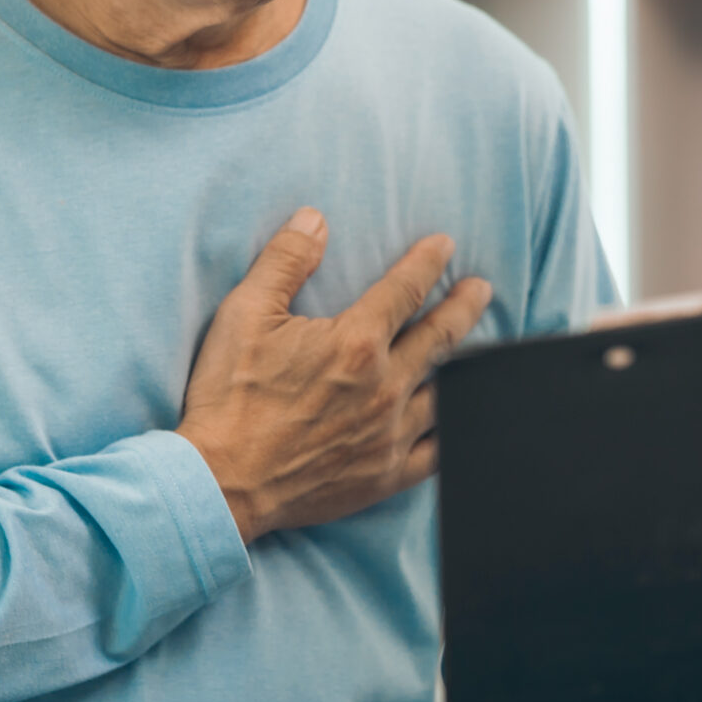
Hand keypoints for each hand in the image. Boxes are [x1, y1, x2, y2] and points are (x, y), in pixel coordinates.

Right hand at [178, 207, 491, 541]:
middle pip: (440, 337)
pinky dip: (455, 430)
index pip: (405, 290)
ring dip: (466, 364)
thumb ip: (285, 261)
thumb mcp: (244, 314)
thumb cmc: (228, 397)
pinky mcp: (386, 476)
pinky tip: (461, 419)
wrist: (221, 482)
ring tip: (477, 350)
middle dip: (463, 308)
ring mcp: (390, 435)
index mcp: (355, 343)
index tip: (445, 246)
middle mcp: (385, 386)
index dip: (428, 263)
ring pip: (447, 393)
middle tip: (480, 290)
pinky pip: (438, 451)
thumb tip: (314, 219)